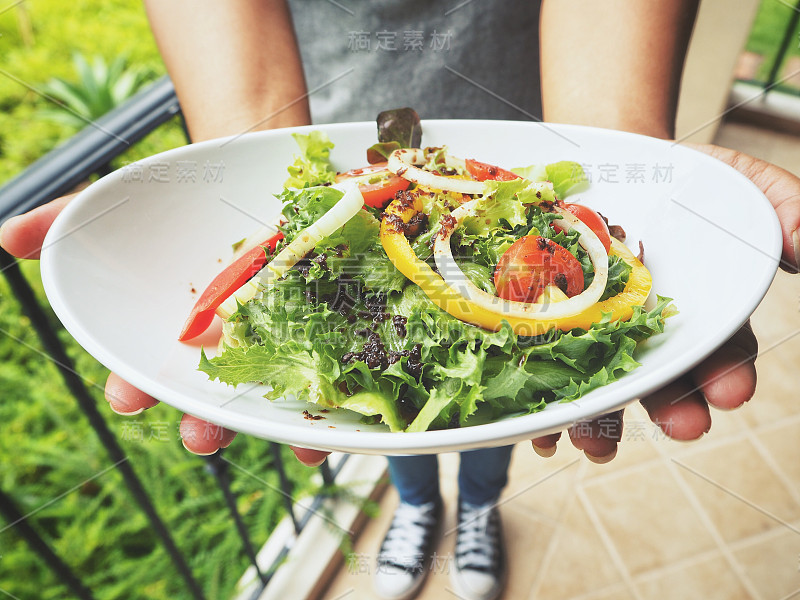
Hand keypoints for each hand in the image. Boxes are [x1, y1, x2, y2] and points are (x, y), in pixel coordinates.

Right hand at [0, 195, 330, 466]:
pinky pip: (334, 365)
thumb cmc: (180, 199)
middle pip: (214, 397)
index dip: (135, 387)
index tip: (128, 398)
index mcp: (172, 333)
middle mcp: (223, 347)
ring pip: (278, 394)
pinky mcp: (324, 324)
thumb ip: (66, 218)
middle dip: (207, 423)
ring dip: (285, 426)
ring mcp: (276, 339)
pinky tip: (351, 412)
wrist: (251, 170)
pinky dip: (343, 392)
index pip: (146, 371)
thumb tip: (5, 235)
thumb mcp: (123, 200)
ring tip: (297, 447)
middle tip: (203, 437)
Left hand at [531, 143, 799, 461]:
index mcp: (699, 313)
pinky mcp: (549, 327)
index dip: (726, 374)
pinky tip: (539, 429)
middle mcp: (649, 333)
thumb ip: (785, 212)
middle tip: (680, 427)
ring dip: (599, 423)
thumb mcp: (743, 183)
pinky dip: (540, 404)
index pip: (719, 352)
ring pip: (600, 388)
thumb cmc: (686, 178)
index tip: (733, 392)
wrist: (612, 165)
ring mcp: (596, 333)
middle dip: (670, 409)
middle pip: (659, 382)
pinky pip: (543, 371)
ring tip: (595, 444)